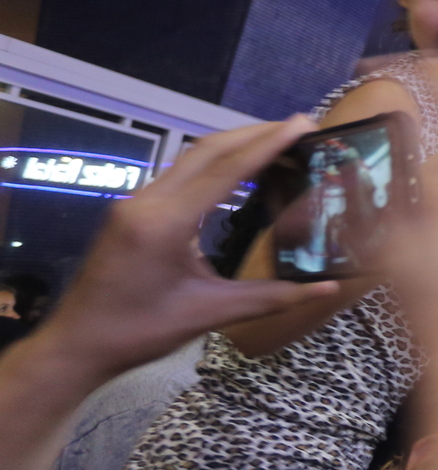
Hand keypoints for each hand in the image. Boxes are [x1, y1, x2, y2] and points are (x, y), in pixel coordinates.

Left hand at [39, 117, 338, 382]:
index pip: (226, 169)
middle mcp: (147, 201)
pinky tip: (239, 171)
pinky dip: (215, 163)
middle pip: (207, 149)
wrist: (77, 344)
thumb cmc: (140, 332)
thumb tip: (328, 288)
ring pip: (191, 157)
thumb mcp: (210, 314)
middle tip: (300, 128)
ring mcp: (135, 203)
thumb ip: (272, 297)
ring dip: (234, 145)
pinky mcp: (132, 211)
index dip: (268, 144)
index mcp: (166, 222)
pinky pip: (180, 173)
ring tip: (278, 144)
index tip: (304, 125)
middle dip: (254, 133)